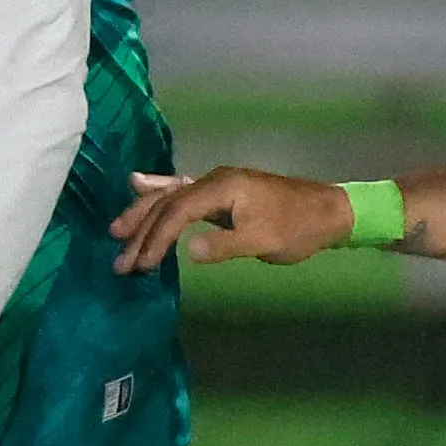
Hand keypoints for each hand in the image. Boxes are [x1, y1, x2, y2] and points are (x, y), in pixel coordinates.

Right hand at [110, 166, 348, 276]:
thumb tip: (187, 250)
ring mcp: (217, 185)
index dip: (155, 239)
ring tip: (117, 233)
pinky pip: (183, 192)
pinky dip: (159, 192)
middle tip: (118, 260)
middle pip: (167, 203)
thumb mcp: (264, 241)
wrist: (328, 212)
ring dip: (144, 216)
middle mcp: (214, 180)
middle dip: (140, 230)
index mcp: (221, 187)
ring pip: (171, 197)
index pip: (177, 212)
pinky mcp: (222, 194)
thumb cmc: (299, 228)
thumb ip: (225, 245)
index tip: (140, 264)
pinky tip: (140, 185)